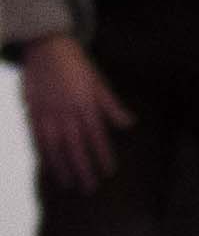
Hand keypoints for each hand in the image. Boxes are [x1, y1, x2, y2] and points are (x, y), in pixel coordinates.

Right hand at [16, 38, 121, 190]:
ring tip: (69, 183)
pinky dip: (42, 153)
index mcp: (86, 104)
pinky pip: (36, 137)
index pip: (97, 136)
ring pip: (54, 146)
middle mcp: (66, 111)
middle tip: (90, 188)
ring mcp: (46, 112)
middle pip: (76, 146)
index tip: (109, 172)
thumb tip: (129, 125)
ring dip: (62, 166)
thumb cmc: (78, 65)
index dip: (103, 155)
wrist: (47, 47)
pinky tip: (47, 166)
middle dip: (83, 168)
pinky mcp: (31, 111)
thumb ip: (111, 107)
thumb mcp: (99, 82)